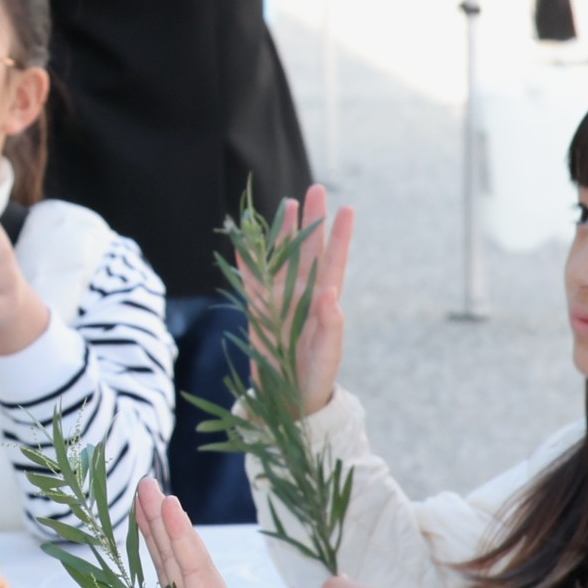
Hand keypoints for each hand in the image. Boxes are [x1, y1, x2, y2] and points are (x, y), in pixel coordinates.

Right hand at [135, 481, 276, 587]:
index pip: (198, 574)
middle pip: (182, 561)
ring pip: (174, 569)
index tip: (170, 503)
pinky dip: (158, 563)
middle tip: (147, 484)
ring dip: (159, 535)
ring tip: (145, 501)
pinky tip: (148, 547)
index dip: (182, 539)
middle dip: (164, 523)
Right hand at [242, 184, 351, 417]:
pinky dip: (245, 259)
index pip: (334, 260)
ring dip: (282, 231)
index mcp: (324, 300)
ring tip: (287, 203)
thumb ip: (330, 323)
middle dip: (312, 220)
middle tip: (316, 188)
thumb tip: (330, 289)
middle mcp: (302, 293)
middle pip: (308, 249)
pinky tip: (241, 239)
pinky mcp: (257, 309)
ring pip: (280, 257)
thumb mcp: (328, 353)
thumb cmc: (315, 377)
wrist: (288, 399)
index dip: (340, 235)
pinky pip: (249, 279)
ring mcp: (279, 299)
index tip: (346, 209)